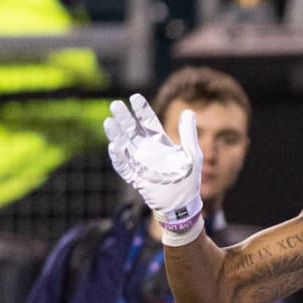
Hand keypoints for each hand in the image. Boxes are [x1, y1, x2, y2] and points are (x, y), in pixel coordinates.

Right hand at [104, 94, 203, 240]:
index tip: (134, 97)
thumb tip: (189, 111)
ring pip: (124, 145)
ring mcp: (140, 163)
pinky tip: (114, 147)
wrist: (182, 205)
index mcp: (161, 143)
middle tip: (116, 104)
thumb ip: (189, 134)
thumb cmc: (189, 180)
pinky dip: (118, 158)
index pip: (148, 122)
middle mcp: (148, 150)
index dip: (141, 110)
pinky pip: (124, 166)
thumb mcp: (193, 155)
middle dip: (124, 118)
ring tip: (109, 121)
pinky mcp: (136, 177)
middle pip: (132, 130)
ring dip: (116, 134)